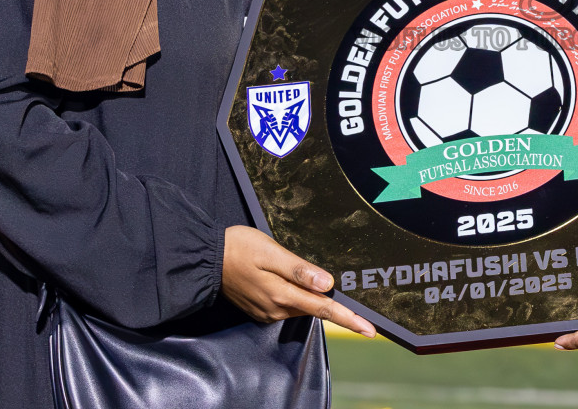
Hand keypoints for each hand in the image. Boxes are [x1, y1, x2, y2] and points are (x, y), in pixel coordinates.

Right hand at [220, 226, 375, 336]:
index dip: (349, 319)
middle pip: (314, 308)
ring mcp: (268, 311)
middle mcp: (277, 308)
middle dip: (335, 308)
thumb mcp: (272, 252)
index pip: (324, 309)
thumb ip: (300, 270)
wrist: (206, 258)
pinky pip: (287, 305)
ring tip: (323, 286)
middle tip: (359, 309)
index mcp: (282, 294)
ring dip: (314, 300)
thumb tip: (327, 284)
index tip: (370, 330)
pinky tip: (296, 285)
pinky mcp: (261, 308)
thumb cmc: (239, 248)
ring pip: (301, 306)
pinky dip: (298, 297)